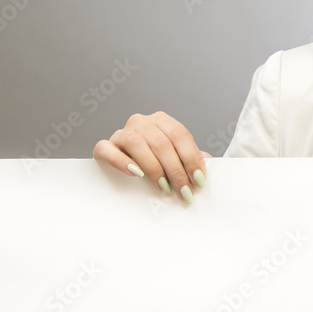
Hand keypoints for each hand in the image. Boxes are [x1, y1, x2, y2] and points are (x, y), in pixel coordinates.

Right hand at [93, 111, 208, 203]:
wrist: (121, 160)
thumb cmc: (153, 158)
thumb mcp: (173, 155)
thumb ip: (189, 156)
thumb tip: (208, 161)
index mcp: (161, 120)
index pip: (180, 135)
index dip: (191, 158)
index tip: (199, 179)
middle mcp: (141, 122)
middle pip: (161, 143)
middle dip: (176, 170)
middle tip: (184, 191)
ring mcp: (121, 132)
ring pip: (137, 144)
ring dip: (154, 169)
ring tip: (163, 187)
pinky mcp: (104, 147)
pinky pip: (107, 149)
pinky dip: (121, 161)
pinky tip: (135, 174)